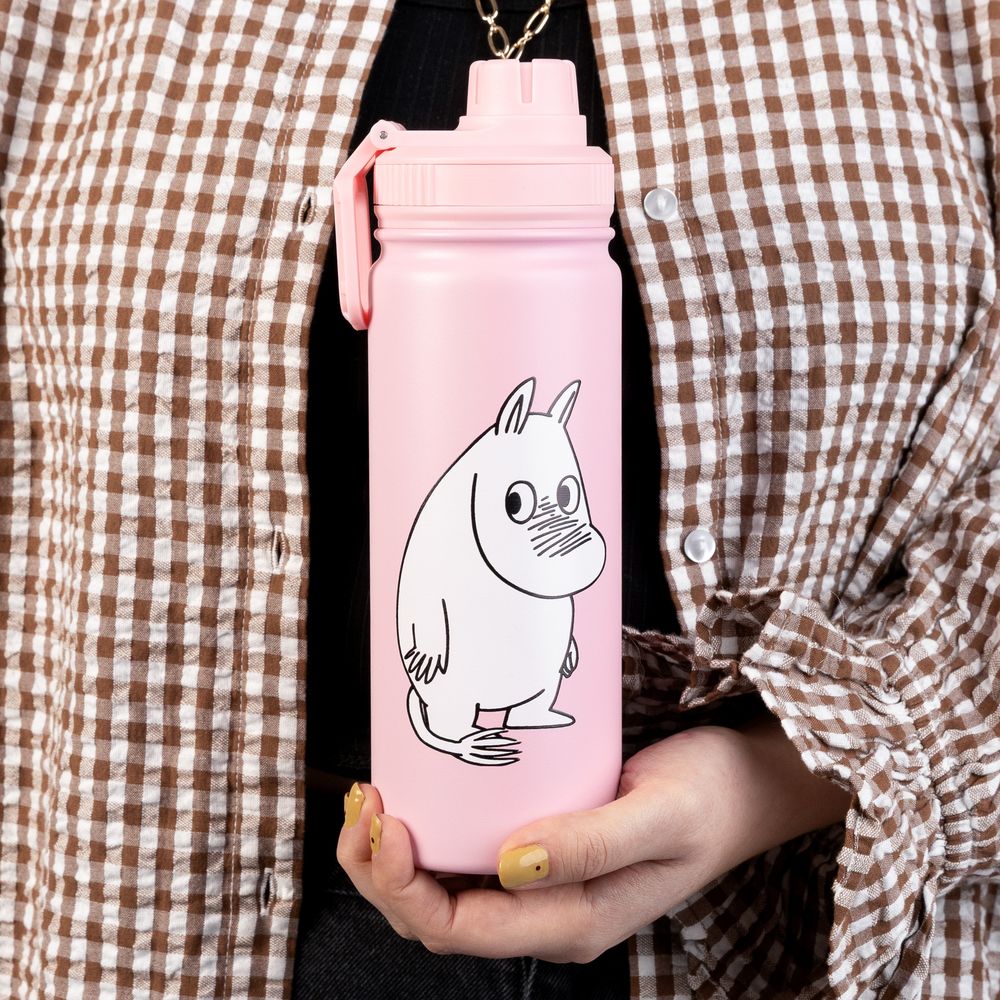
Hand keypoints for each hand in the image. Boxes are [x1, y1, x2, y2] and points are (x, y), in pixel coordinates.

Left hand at [337, 716, 851, 963]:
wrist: (745, 786)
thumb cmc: (710, 794)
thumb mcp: (660, 812)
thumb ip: (591, 844)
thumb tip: (506, 865)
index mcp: (575, 924)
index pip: (461, 932)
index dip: (406, 886)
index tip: (390, 821)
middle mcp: (550, 918)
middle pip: (438, 922)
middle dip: (382, 873)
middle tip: (365, 803)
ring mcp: (546, 890)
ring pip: (445, 896)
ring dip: (394, 857)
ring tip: (373, 799)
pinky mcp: (545, 855)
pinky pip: (468, 864)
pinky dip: (428, 837)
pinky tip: (416, 795)